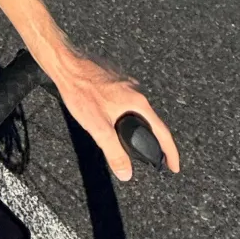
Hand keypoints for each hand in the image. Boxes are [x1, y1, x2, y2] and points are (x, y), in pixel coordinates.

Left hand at [39, 44, 179, 180]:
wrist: (66, 64)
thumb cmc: (81, 92)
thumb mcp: (98, 127)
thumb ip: (114, 152)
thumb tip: (127, 174)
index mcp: (137, 102)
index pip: (162, 131)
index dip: (170, 152)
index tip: (174, 167)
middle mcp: (135, 89)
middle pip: (151, 119)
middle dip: (154, 139)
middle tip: (154, 158)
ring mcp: (125, 82)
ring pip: (138, 109)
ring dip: (139, 125)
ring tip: (134, 141)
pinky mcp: (114, 78)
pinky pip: (126, 100)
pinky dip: (127, 114)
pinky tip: (115, 120)